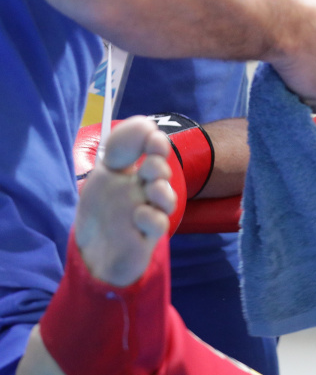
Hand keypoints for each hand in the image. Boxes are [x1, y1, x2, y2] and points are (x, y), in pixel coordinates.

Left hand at [74, 117, 179, 286]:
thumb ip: (120, 149)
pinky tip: (137, 216)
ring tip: (151, 189)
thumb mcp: (103, 175)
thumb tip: (146, 122)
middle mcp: (147, 191)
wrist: (91, 252)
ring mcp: (150, 213)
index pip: (152, 152)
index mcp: (137, 173)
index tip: (151, 134)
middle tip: (149, 165)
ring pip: (167, 198)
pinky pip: (157, 224)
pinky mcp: (148, 237)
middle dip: (159, 165)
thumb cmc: (99, 212)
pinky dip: (150, 218)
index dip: (155, 142)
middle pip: (161, 173)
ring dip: (162, 190)